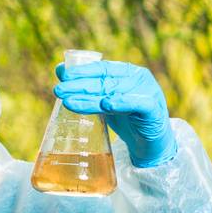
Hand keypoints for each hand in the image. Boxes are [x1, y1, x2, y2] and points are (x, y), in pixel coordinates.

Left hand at [54, 58, 177, 169]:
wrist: (151, 143)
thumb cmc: (128, 121)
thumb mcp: (107, 104)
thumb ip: (90, 91)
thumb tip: (60, 73)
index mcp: (128, 73)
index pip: (102, 68)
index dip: (82, 70)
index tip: (61, 73)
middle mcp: (138, 79)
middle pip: (105, 81)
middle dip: (80, 85)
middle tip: (58, 89)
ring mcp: (147, 92)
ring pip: (115, 93)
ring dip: (91, 98)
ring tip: (69, 101)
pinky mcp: (153, 109)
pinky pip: (137, 104)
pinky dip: (122, 103)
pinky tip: (106, 104)